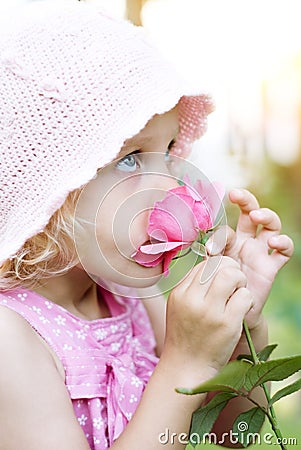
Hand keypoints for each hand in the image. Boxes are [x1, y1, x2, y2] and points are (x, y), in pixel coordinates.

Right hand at [163, 256, 253, 378]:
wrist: (186, 368)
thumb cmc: (186, 337)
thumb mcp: (180, 307)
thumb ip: (193, 288)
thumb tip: (215, 267)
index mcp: (180, 293)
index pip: (204, 264)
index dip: (219, 268)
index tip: (222, 281)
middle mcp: (192, 299)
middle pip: (219, 264)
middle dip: (232, 270)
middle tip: (235, 285)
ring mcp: (209, 311)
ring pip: (233, 275)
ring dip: (241, 282)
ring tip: (238, 296)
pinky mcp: (227, 324)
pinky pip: (245, 296)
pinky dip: (248, 300)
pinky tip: (242, 311)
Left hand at [207, 189, 293, 329]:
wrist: (229, 313)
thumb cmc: (218, 288)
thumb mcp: (212, 270)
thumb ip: (212, 256)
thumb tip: (208, 246)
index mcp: (229, 241)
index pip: (227, 228)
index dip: (219, 235)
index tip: (210, 249)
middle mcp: (247, 241)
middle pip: (252, 213)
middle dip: (246, 200)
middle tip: (237, 195)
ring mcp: (261, 252)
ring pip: (271, 225)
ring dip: (266, 215)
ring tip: (257, 216)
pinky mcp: (272, 265)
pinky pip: (285, 250)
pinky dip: (283, 242)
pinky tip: (274, 242)